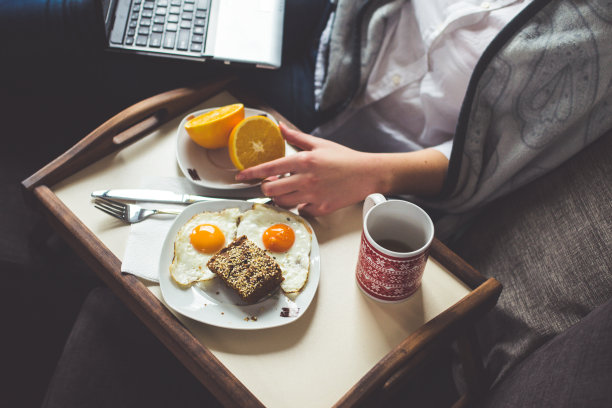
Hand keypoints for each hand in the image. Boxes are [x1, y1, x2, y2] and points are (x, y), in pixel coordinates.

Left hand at [235, 123, 384, 215]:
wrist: (367, 174)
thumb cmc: (344, 158)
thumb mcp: (319, 144)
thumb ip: (296, 137)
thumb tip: (279, 127)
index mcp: (304, 161)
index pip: (270, 168)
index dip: (251, 173)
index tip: (240, 176)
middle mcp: (306, 179)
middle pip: (271, 189)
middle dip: (266, 187)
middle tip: (271, 183)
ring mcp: (313, 195)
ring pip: (283, 202)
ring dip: (280, 197)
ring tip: (287, 189)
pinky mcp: (321, 208)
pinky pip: (300, 210)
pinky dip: (298, 205)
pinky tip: (305, 197)